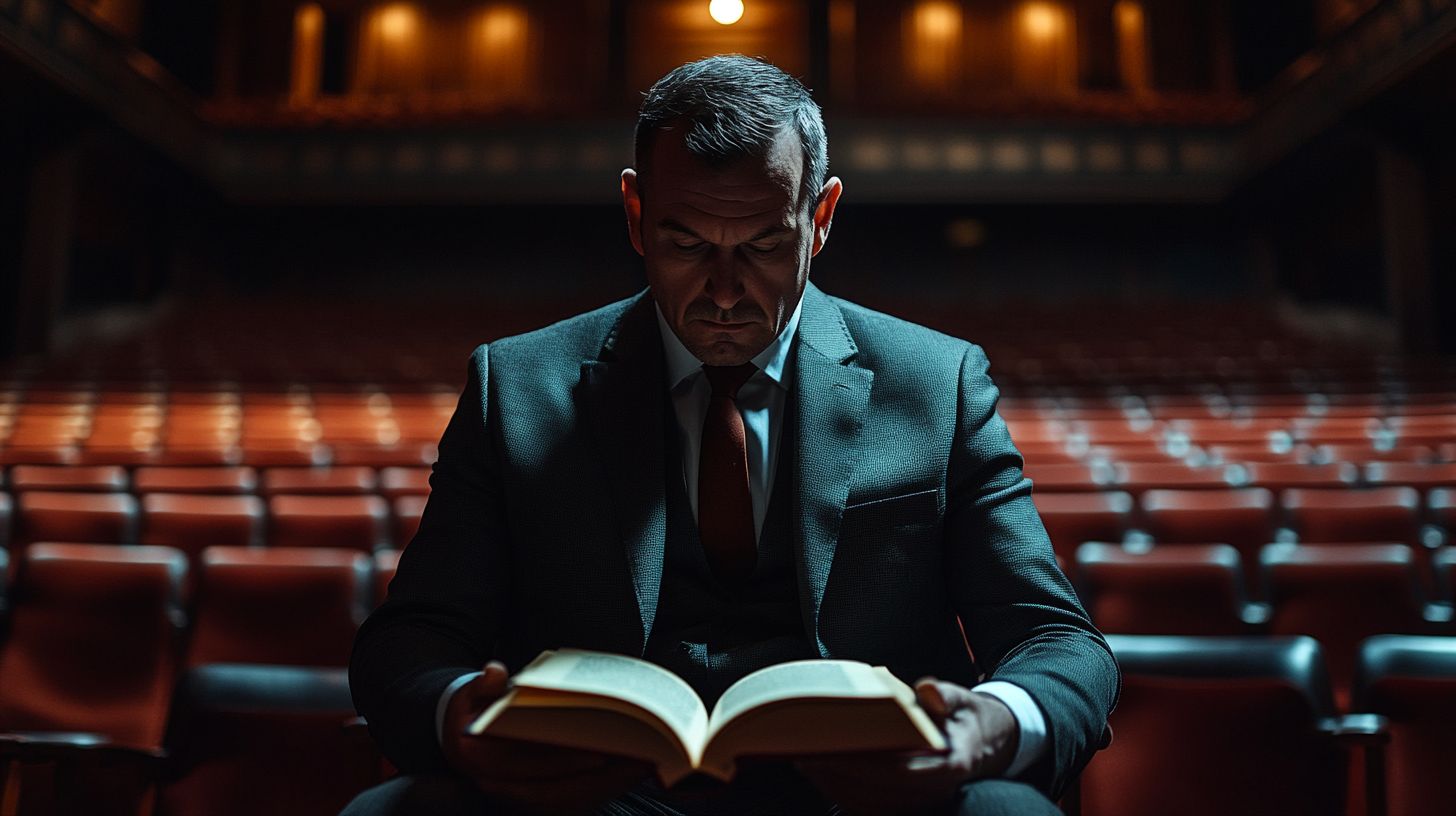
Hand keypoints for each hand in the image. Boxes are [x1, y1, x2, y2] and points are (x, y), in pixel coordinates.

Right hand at [442, 661, 652, 815]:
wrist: (458, 736)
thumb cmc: (473, 711)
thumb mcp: (472, 692)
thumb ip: (484, 684)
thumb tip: (494, 673)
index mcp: (483, 761)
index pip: (529, 768)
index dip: (564, 764)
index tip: (600, 754)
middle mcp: (500, 785)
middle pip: (555, 793)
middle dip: (598, 781)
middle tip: (635, 761)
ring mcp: (518, 796)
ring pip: (567, 802)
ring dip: (605, 787)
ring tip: (641, 765)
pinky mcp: (536, 799)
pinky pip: (572, 802)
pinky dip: (601, 789)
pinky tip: (627, 772)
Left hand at [796, 678, 1019, 815]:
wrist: (987, 744)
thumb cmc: (966, 718)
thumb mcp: (961, 700)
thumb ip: (943, 696)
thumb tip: (927, 689)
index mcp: (950, 766)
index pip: (902, 773)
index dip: (865, 766)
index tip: (833, 752)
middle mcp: (935, 793)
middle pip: (878, 794)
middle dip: (838, 776)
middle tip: (805, 753)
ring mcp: (921, 804)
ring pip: (870, 807)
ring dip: (835, 787)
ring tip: (806, 762)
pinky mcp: (907, 806)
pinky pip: (871, 809)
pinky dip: (844, 794)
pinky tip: (823, 775)